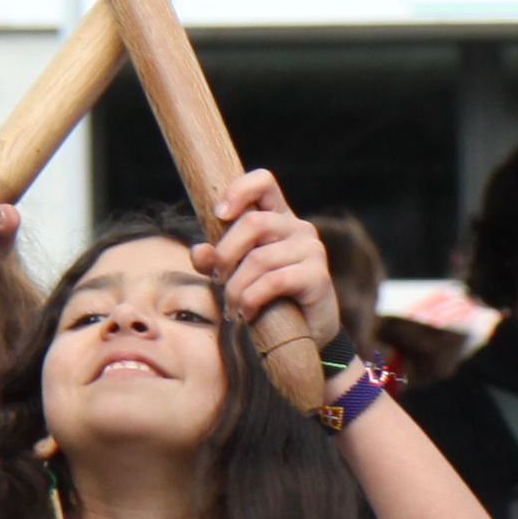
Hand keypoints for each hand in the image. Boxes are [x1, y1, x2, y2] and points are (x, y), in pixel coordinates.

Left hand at [201, 168, 333, 335]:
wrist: (305, 336)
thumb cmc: (268, 300)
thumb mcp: (235, 275)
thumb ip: (215, 260)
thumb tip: (199, 251)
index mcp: (279, 218)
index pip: (263, 182)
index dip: (239, 190)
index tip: (219, 214)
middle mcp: (298, 228)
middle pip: (253, 223)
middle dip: (225, 255)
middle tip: (217, 281)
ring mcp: (311, 250)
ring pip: (258, 258)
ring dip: (235, 288)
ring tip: (232, 308)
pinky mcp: (318, 276)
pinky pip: (273, 281)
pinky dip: (251, 300)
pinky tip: (247, 314)